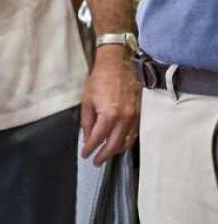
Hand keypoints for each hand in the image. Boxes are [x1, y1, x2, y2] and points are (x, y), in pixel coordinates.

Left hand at [80, 46, 140, 164]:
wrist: (117, 64)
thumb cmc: (100, 79)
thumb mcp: (87, 99)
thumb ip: (87, 120)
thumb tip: (87, 137)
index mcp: (108, 115)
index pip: (98, 139)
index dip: (90, 148)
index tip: (85, 154)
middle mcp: (123, 119)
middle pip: (114, 145)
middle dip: (103, 155)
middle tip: (96, 161)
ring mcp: (133, 118)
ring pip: (125, 142)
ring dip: (115, 151)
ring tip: (106, 155)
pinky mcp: (139, 114)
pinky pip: (133, 134)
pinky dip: (125, 142)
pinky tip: (119, 144)